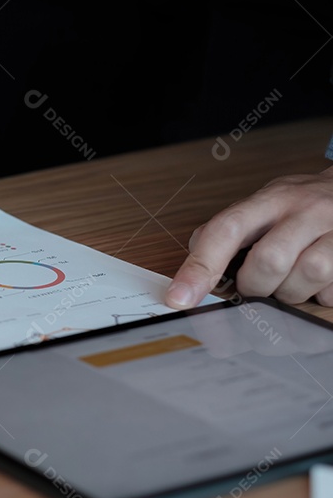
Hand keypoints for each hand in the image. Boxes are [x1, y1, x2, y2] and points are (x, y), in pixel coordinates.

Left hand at [167, 166, 332, 308]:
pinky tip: (318, 282)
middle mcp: (304, 209)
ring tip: (290, 282)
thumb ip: (227, 231)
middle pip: (269, 261)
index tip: (178, 298)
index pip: (225, 230)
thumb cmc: (298, 205)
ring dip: (291, 292)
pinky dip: (321, 294)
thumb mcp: (261, 205)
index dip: (199, 267)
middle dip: (255, 286)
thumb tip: (191, 270)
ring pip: (306, 276)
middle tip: (256, 286)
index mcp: (269, 199)